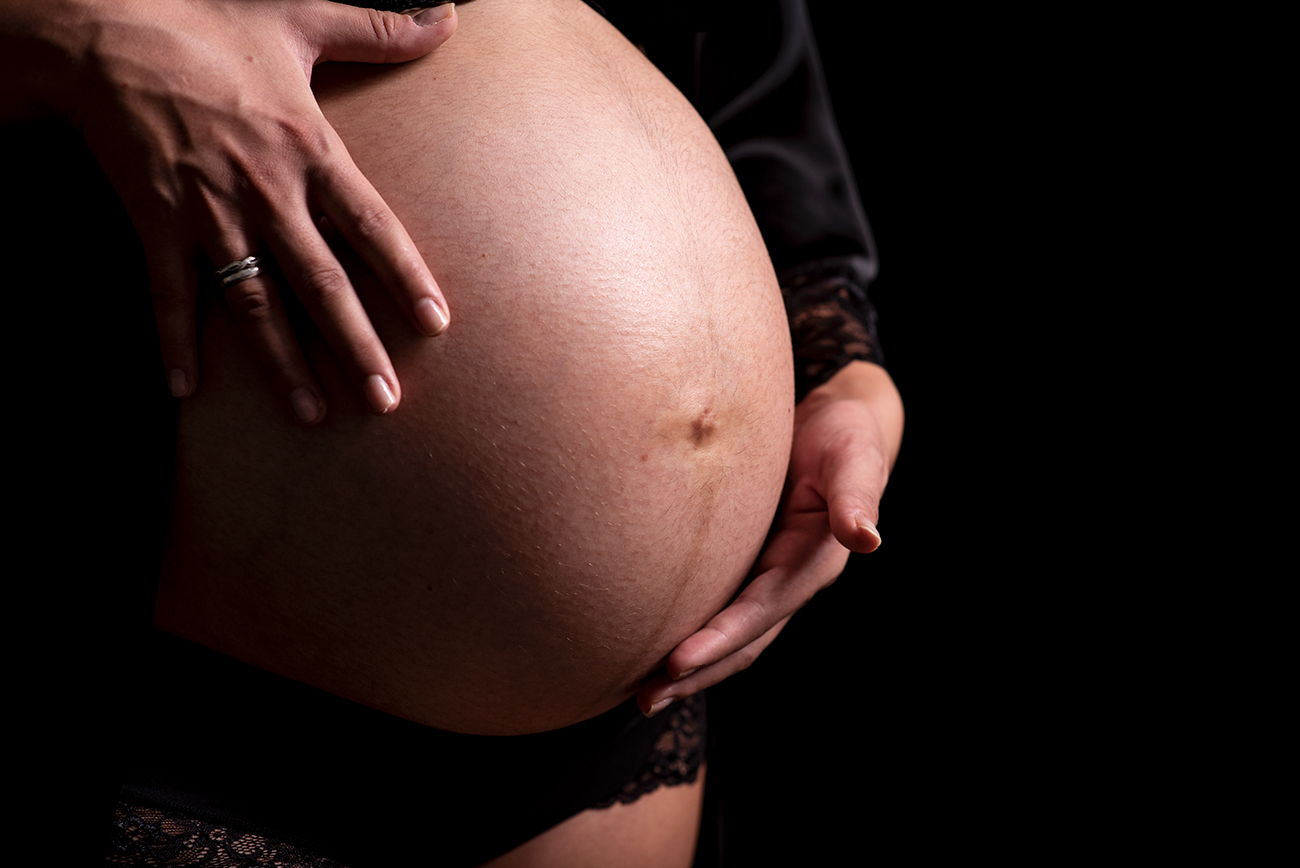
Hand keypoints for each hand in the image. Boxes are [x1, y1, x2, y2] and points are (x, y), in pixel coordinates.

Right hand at [18, 0, 457, 421]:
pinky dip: (175, 341)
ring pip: (256, 303)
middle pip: (322, 283)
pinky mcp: (157, 224)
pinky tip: (185, 390)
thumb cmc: (208, 28)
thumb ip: (378, 30)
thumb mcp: (299, 20)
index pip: (372, 225)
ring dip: (283, 364)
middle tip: (385, 402)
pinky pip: (169, 295)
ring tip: (313, 415)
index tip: (435, 324)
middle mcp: (267, 192)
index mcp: (309, 150)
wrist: (106, 34)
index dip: (405, 276)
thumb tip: (449, 17)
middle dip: (356, 346)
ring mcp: (210, 214)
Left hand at [637, 361, 903, 715]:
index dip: (721, 639)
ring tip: (643, 693)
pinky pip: (718, 608)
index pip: (760, 610)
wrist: (838, 422)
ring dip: (690, 667)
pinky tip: (652, 646)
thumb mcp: (853, 458)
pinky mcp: (748, 565)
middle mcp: (790, 579)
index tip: (677, 662)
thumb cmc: (844, 434)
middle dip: (697, 672)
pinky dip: (689, 633)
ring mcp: (769, 577)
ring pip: (728, 634)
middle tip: (646, 699)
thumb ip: (856, 495)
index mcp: (814, 561)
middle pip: (742, 639)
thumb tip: (867, 537)